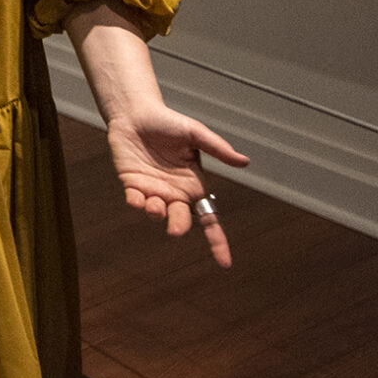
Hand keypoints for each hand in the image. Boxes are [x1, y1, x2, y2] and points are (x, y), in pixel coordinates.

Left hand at [106, 104, 247, 267]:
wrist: (136, 113)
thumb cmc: (168, 122)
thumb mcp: (195, 133)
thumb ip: (217, 148)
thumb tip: (244, 162)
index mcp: (194, 185)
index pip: (209, 218)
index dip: (217, 242)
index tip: (225, 264)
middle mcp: (175, 193)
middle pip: (181, 219)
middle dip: (179, 226)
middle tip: (175, 230)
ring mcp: (153, 190)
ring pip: (157, 212)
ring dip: (156, 212)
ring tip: (153, 205)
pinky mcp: (132, 184)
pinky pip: (135, 200)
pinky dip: (136, 203)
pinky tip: (136, 199)